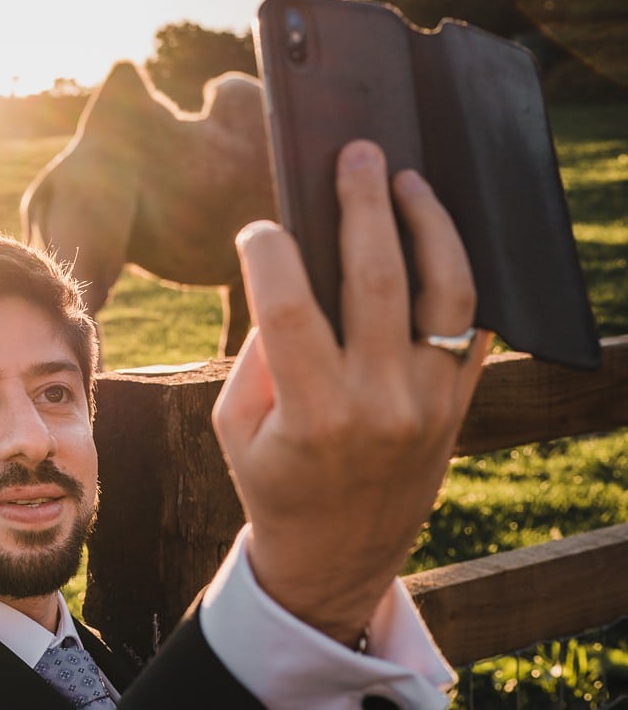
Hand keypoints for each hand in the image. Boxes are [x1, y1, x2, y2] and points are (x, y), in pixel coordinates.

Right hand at [212, 140, 489, 645]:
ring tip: (407, 181)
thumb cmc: (273, 482)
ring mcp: (429, 402)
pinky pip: (474, 325)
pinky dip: (461, 274)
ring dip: (427, 224)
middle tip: (355, 153)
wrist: (337, 557)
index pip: (287, 306)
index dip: (268, 252)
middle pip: (376, 278)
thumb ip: (258, 350)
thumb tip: (287, 273)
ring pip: (444, 291)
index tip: (258, 229)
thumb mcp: (235, 426)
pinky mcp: (458, 404)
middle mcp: (379, 403)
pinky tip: (440, 238)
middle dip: (362, 204)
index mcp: (311, 413)